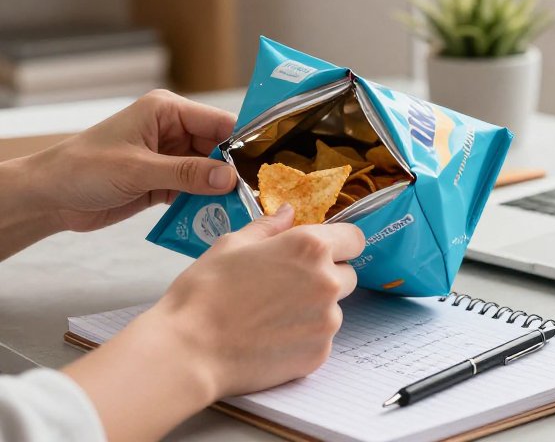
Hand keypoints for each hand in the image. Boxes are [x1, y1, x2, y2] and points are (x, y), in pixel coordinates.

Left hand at [30, 89, 238, 232]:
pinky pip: (196, 190)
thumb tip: (229, 178)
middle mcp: (172, 130)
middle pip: (220, 148)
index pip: (219, 122)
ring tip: (244, 209)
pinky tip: (220, 217)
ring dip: (221, 190)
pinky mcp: (165, 182)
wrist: (49, 197)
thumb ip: (186, 173)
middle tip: (257, 194)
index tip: (263, 167)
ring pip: (210, 172)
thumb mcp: (138, 169)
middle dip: (234, 171)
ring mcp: (170, 157)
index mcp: (167, 111)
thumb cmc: (83, 169)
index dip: (242, 143)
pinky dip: (206, 203)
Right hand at [157, 205, 364, 394]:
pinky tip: (271, 338)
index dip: (340, 243)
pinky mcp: (320, 353)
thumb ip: (269, 226)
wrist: (189, 350)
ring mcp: (327, 321)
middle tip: (288, 285)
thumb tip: (288, 212)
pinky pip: (321, 339)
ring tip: (272, 315)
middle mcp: (328, 282)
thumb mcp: (233, 245)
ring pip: (334, 309)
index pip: (355, 238)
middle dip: (326, 276)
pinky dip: (303, 338)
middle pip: (347, 275)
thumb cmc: (205, 292)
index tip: (323, 251)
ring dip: (314, 309)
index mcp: (311, 247)